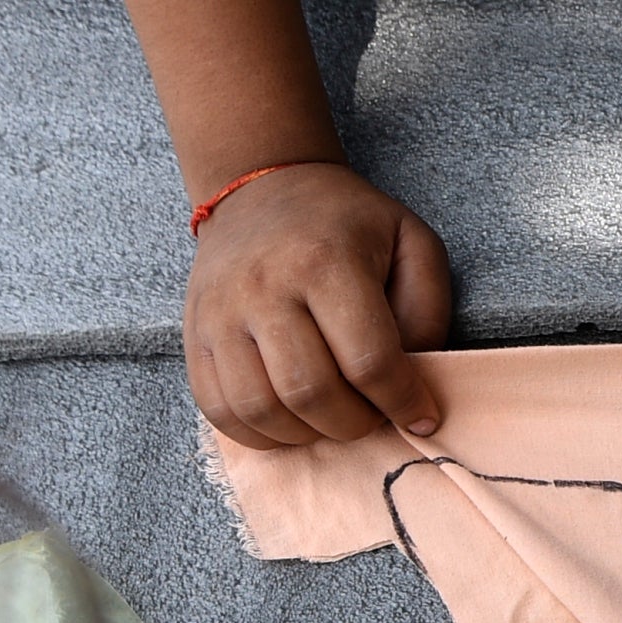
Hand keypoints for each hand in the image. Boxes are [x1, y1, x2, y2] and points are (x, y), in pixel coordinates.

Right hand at [186, 161, 452, 448]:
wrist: (260, 188)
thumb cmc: (348, 224)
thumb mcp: (411, 244)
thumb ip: (427, 312)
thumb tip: (416, 383)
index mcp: (324, 261)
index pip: (368, 361)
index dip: (402, 402)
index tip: (421, 416)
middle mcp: (263, 287)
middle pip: (310, 392)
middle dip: (355, 423)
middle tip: (373, 414)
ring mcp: (219, 312)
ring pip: (260, 408)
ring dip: (308, 434)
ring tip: (333, 417)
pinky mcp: (194, 334)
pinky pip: (218, 409)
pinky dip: (259, 434)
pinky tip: (292, 421)